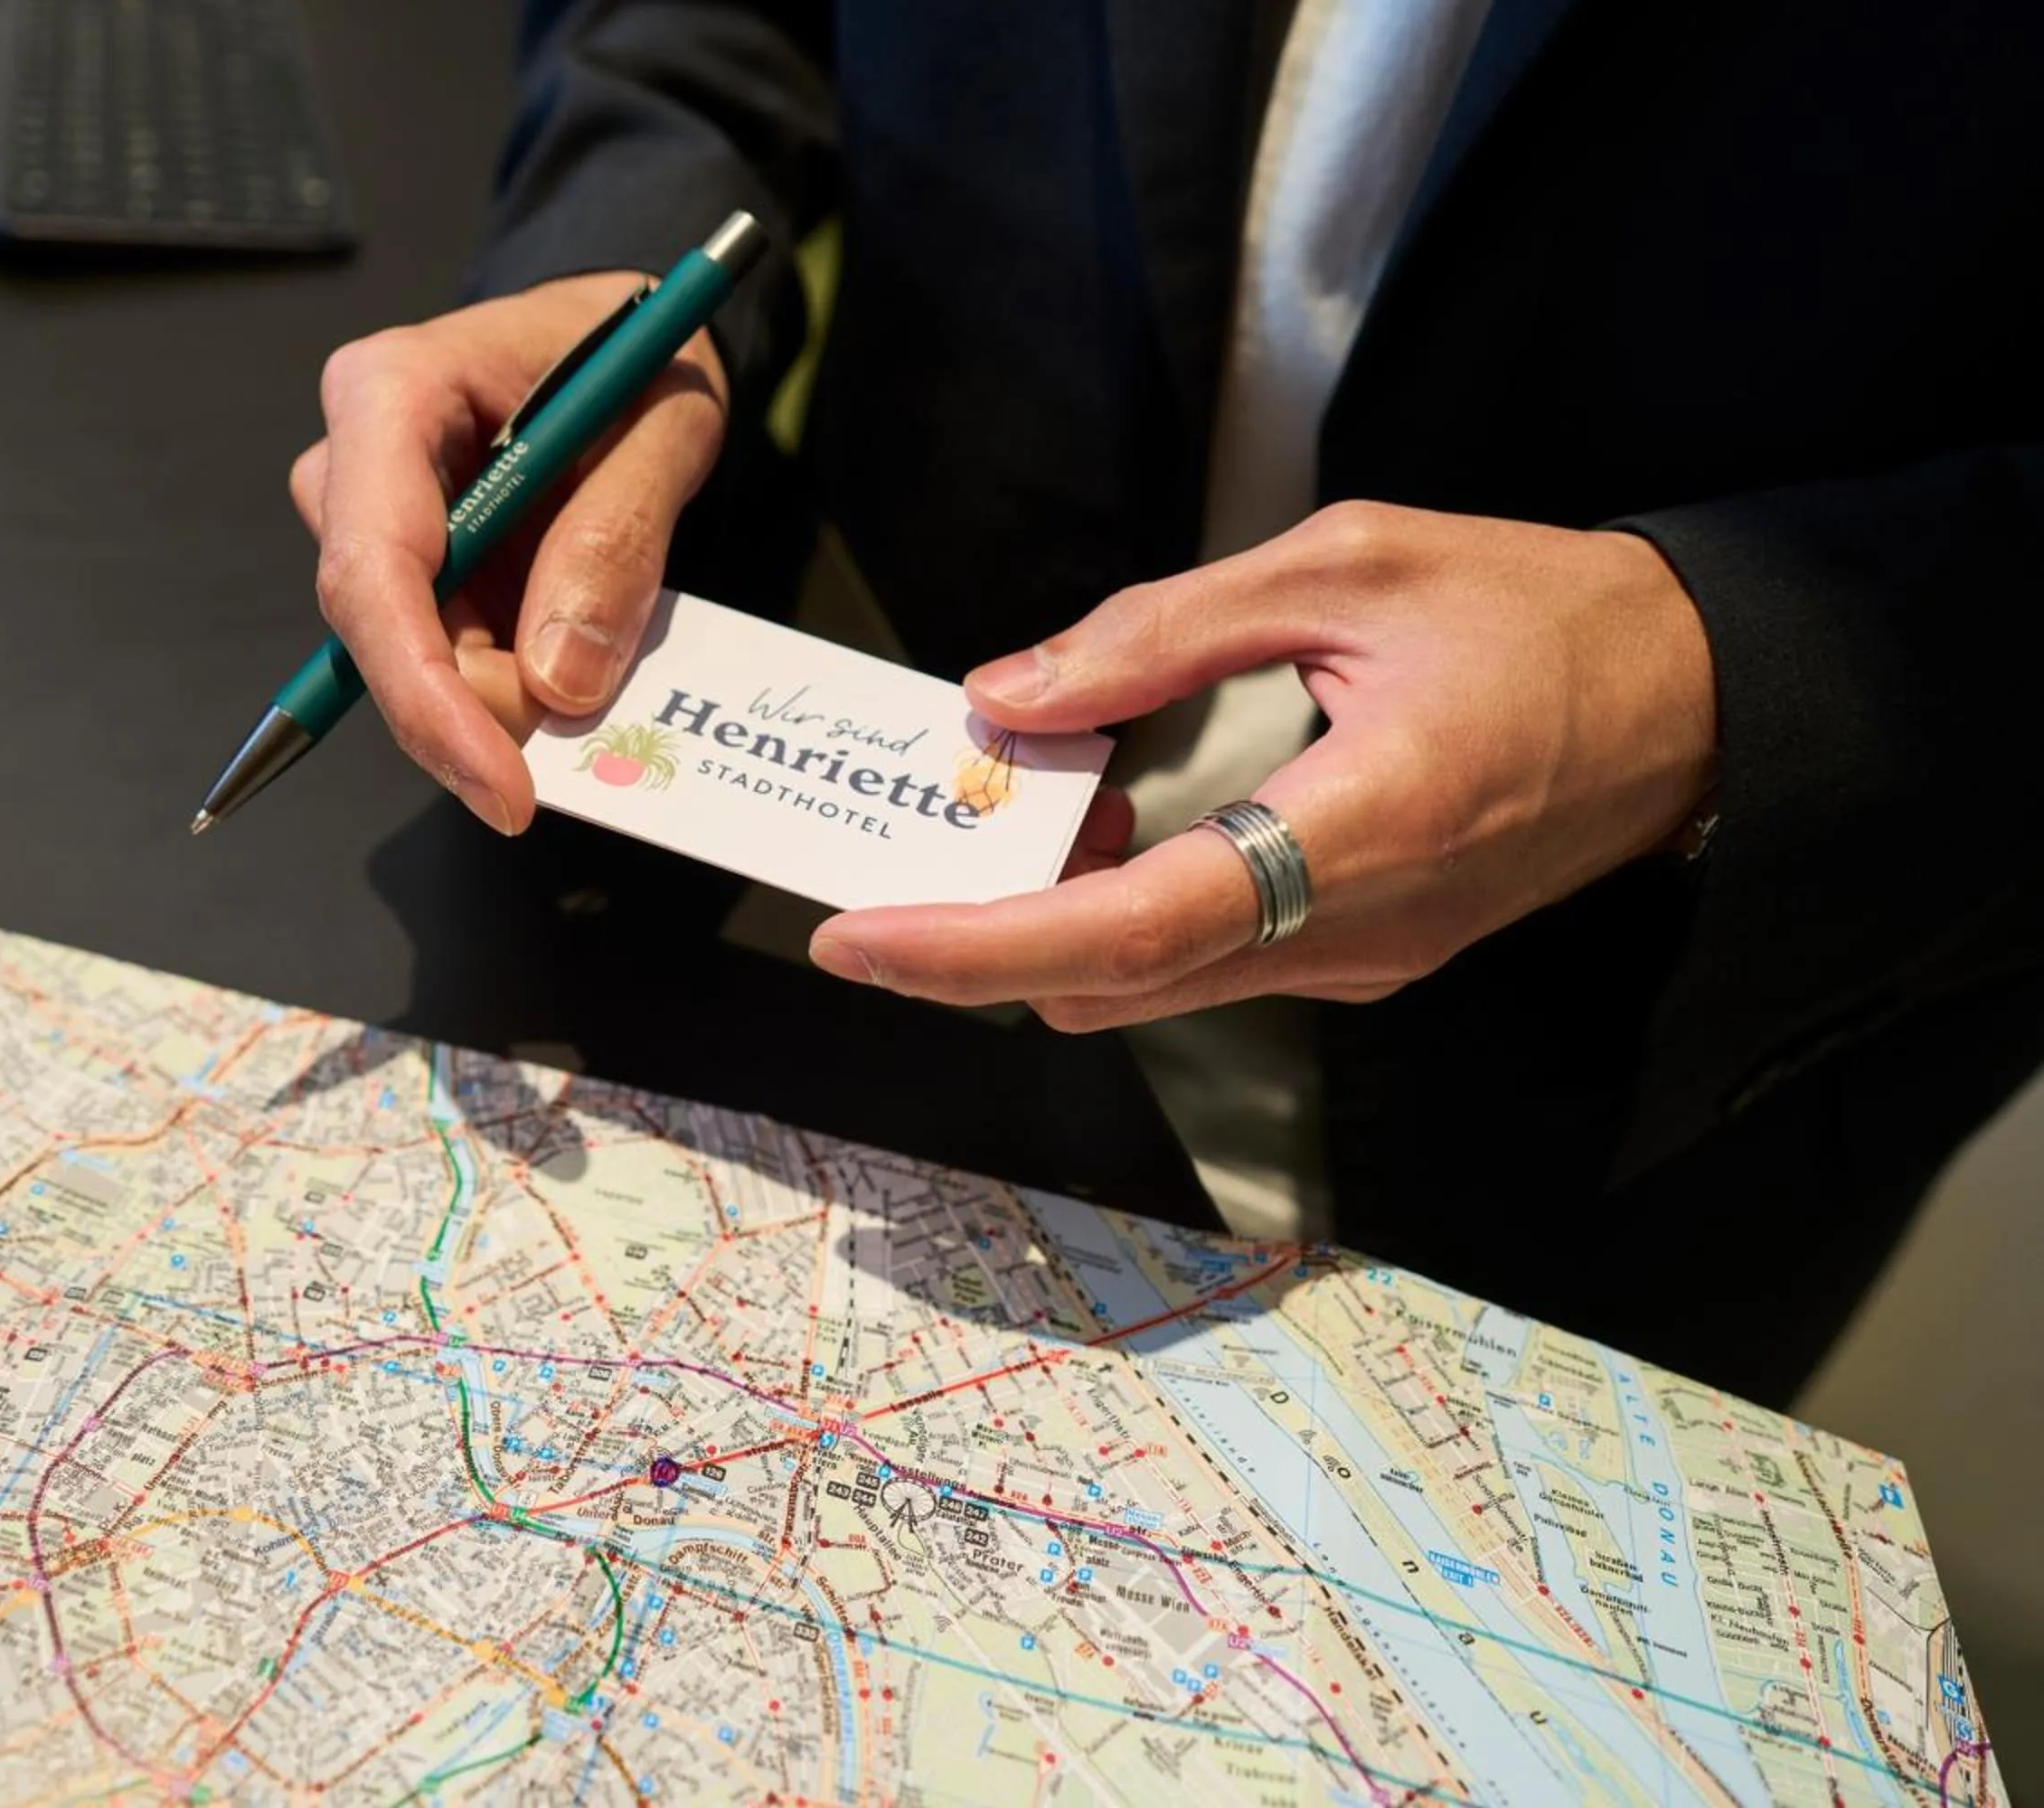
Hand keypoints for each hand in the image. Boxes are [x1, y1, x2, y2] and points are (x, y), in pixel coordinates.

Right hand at [292, 274, 727, 833]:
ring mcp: (364, 516)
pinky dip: (507, 678)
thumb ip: (617, 539)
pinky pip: (439, 653)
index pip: (374, 568)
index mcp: (391, 391)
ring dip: (502, 689)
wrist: (619, 334)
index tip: (501, 787)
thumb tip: (560, 679)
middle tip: (582, 723)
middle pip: (380, 628)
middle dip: (477, 706)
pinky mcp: (399, 565)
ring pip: (410, 656)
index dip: (427, 694)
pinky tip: (566, 646)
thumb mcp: (664, 425)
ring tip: (594, 640)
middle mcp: (351, 457)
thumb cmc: (632, 350)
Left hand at [807, 503, 1719, 1027]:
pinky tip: (1102, 823)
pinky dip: (1124, 909)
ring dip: (1053, 918)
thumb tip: (1007, 698)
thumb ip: (1163, 632)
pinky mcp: (1367, 958)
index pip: (1128, 930)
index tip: (857, 938)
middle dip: (981, 933)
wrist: (1700, 698)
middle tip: (903, 847)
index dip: (976, 945)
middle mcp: (1354, 936)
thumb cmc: (1540, 613)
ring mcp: (1364, 964)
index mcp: (1356, 833)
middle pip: (1114, 979)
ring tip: (1008, 808)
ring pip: (1155, 979)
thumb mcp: (1347, 565)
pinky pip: (1210, 958)